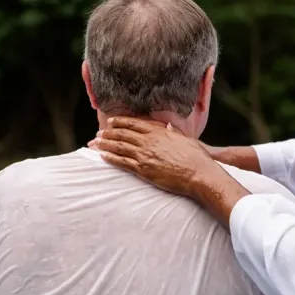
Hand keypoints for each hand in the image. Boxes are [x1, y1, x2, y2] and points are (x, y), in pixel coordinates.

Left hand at [88, 117, 221, 197]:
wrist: (198, 173)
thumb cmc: (196, 158)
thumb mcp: (185, 140)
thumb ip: (174, 133)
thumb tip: (168, 128)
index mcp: (159, 132)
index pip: (135, 124)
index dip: (121, 122)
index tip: (111, 121)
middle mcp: (149, 142)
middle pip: (123, 134)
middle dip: (109, 132)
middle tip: (99, 133)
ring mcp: (145, 156)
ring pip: (120, 147)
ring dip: (106, 144)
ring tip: (96, 142)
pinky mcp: (143, 170)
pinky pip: (122, 162)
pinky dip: (111, 158)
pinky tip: (103, 156)